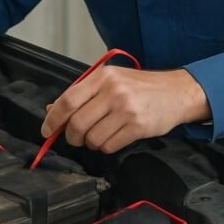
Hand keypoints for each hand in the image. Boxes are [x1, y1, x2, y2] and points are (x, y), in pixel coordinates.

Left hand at [41, 66, 210, 152]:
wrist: (177, 92)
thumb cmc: (139, 87)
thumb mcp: (109, 81)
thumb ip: (81, 94)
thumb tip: (51, 110)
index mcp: (102, 77)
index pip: (67, 100)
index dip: (53, 119)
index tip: (47, 130)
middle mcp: (113, 91)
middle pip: (77, 123)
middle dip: (71, 136)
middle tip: (76, 138)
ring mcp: (126, 109)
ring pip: (92, 138)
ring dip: (90, 143)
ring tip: (99, 136)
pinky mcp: (139, 126)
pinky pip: (109, 146)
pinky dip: (105, 147)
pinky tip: (112, 138)